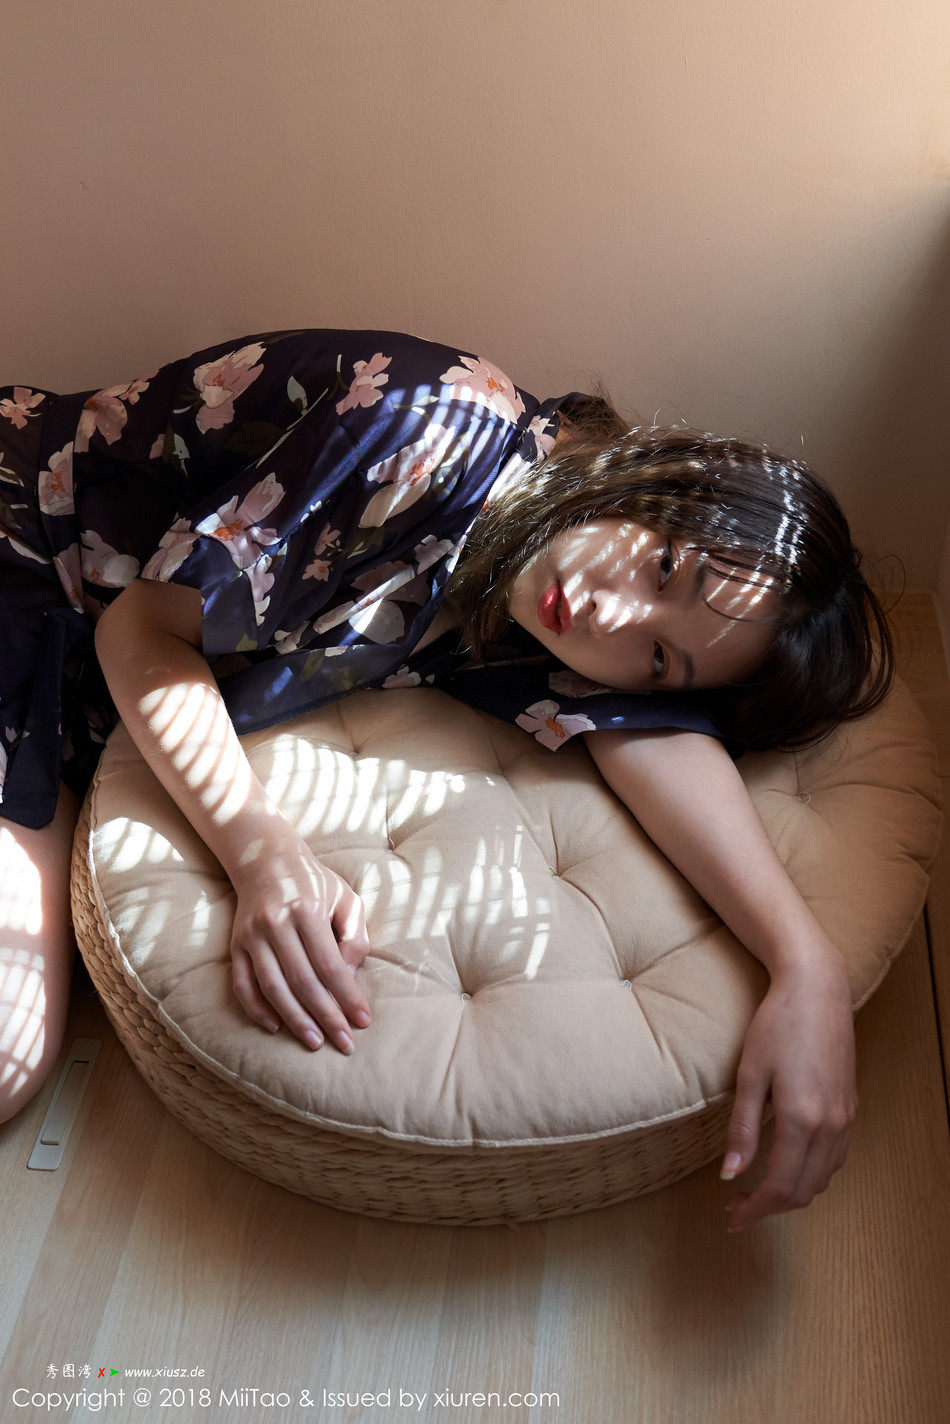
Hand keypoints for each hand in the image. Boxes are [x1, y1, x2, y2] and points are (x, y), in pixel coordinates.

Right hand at [229, 836, 371, 1052]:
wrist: (266, 860)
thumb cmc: (316, 884)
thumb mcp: (346, 899)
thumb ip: (354, 936)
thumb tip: (349, 977)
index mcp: (307, 910)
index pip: (329, 964)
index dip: (347, 996)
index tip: (363, 1021)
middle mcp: (275, 923)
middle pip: (302, 981)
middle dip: (325, 1016)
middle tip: (344, 1043)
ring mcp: (251, 936)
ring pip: (272, 987)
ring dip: (294, 1019)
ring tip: (314, 1042)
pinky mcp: (236, 945)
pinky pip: (242, 984)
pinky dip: (256, 1009)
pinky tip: (275, 1026)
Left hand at [720, 954, 856, 1229]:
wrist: (817, 989)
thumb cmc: (777, 1025)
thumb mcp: (749, 1074)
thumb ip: (742, 1129)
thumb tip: (729, 1174)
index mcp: (802, 1120)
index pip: (779, 1186)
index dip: (755, 1209)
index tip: (732, 1217)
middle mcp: (830, 1125)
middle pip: (804, 1190)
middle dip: (771, 1207)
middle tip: (738, 1207)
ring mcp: (845, 1117)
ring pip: (822, 1178)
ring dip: (792, 1192)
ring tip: (758, 1189)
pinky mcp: (851, 1107)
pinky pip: (834, 1157)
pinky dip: (812, 1173)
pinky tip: (789, 1163)